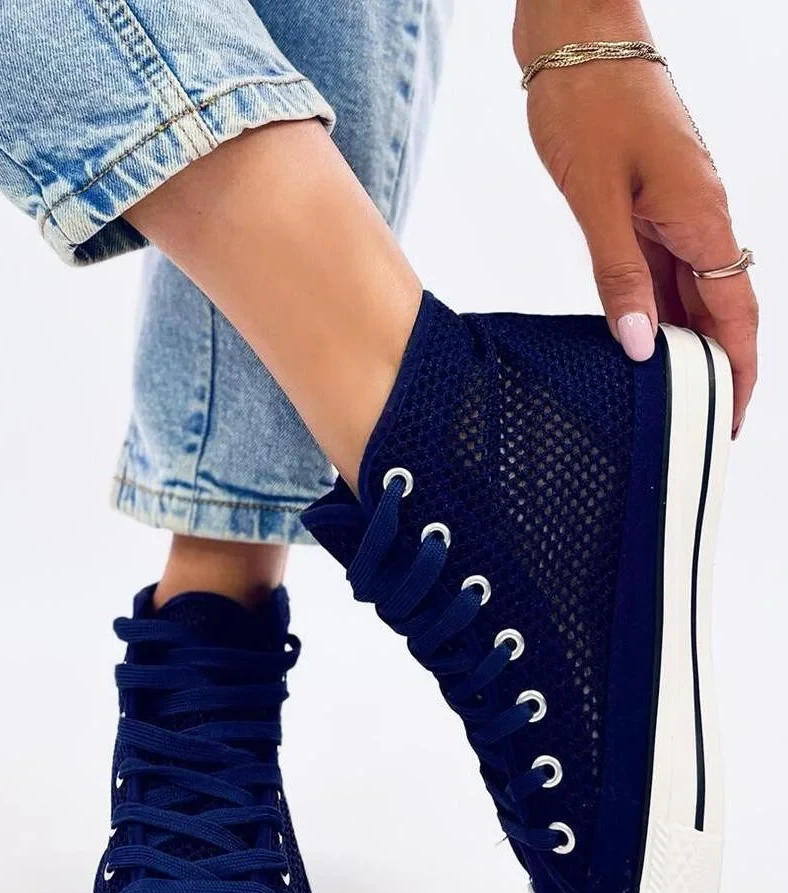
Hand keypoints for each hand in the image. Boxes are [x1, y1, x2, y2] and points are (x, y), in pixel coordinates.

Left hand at [515, 10, 756, 433]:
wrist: (578, 34)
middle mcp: (702, 218)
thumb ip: (618, 274)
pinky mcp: (652, 204)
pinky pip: (667, 271)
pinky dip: (660, 310)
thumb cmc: (589, 101)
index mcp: (703, 218)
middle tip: (699, 426)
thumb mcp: (597, 198)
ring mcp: (679, 211)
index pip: (737, 315)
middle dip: (718, 370)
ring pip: (694, 293)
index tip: (733, 422)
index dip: (740, 372)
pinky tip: (641, 339)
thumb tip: (640, 345)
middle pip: (722, 311)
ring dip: (688, 344)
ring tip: (672, 399)